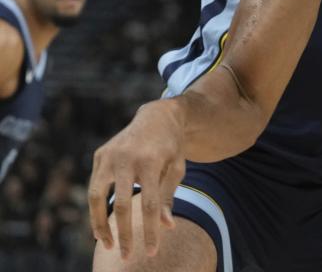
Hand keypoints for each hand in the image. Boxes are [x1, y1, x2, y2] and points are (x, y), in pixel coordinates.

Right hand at [88, 99, 185, 259]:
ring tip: (108, 244)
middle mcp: (128, 158)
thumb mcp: (177, 168)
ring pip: (97, 197)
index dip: (150, 231)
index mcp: (152, 162)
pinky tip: (102, 225)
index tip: (152, 251)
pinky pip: (95, 186)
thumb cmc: (171, 147)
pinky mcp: (100, 154)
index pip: (150, 204)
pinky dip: (96, 208)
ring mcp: (110, 155)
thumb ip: (167, 197)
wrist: (157, 115)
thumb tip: (166, 227)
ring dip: (100, 224)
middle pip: (122, 204)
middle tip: (126, 257)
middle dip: (124, 234)